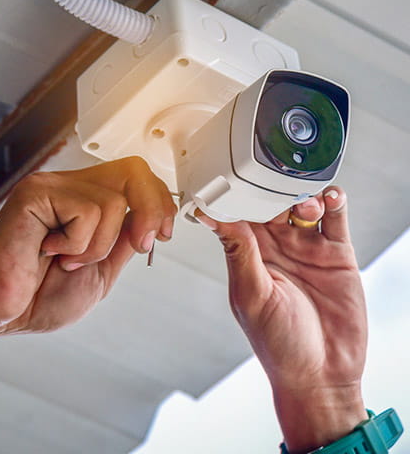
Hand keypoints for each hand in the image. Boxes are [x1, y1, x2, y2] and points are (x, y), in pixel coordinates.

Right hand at [0, 157, 175, 336]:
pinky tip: (49, 251)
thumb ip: (123, 241)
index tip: (163, 233)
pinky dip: (78, 245)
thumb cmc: (39, 295)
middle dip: (151, 209)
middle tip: (141, 244)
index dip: (159, 201)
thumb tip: (151, 220)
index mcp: (84, 200)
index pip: (134, 177)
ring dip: (98, 247)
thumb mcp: (101, 270)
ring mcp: (52, 186)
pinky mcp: (36, 193)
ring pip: (113, 201)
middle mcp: (69, 186)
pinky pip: (87, 212)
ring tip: (67, 259)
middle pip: (133, 170)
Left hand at [196, 188, 367, 452]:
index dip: (235, 195)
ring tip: (304, 205)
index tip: (230, 174)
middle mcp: (276, 247)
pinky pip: (334, 220)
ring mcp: (306, 248)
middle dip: (271, 190)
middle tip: (274, 182)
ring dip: (301, 196)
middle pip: (270, 204)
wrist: (323, 374)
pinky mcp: (335, 254)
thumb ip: (239, 253)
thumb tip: (214, 217)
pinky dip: (333, 203)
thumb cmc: (277, 343)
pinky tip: (330, 197)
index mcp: (248, 255)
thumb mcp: (252, 295)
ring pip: (302, 206)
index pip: (238, 215)